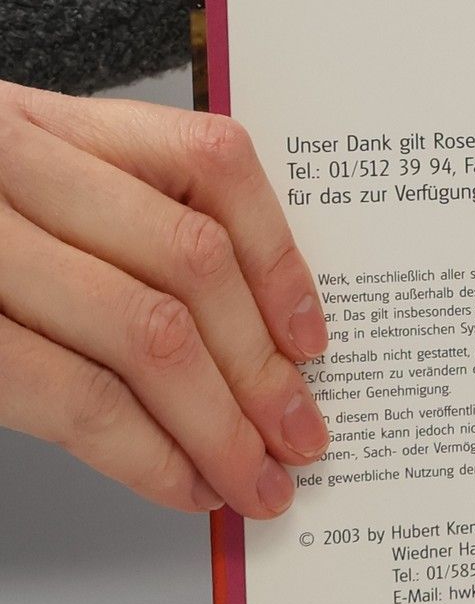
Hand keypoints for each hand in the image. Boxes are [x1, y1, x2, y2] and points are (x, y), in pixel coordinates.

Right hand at [0, 81, 328, 515]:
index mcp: (34, 121)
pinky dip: (141, 451)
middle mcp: (2, 162)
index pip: (208, 161)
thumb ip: (103, 223)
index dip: (282, 258)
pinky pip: (66, 392)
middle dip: (262, 367)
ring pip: (142, 330)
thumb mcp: (6, 185)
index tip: (314, 338)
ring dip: (219, 425)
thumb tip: (254, 337)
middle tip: (303, 436)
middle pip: (188, 261)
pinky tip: (180, 482)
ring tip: (256, 479)